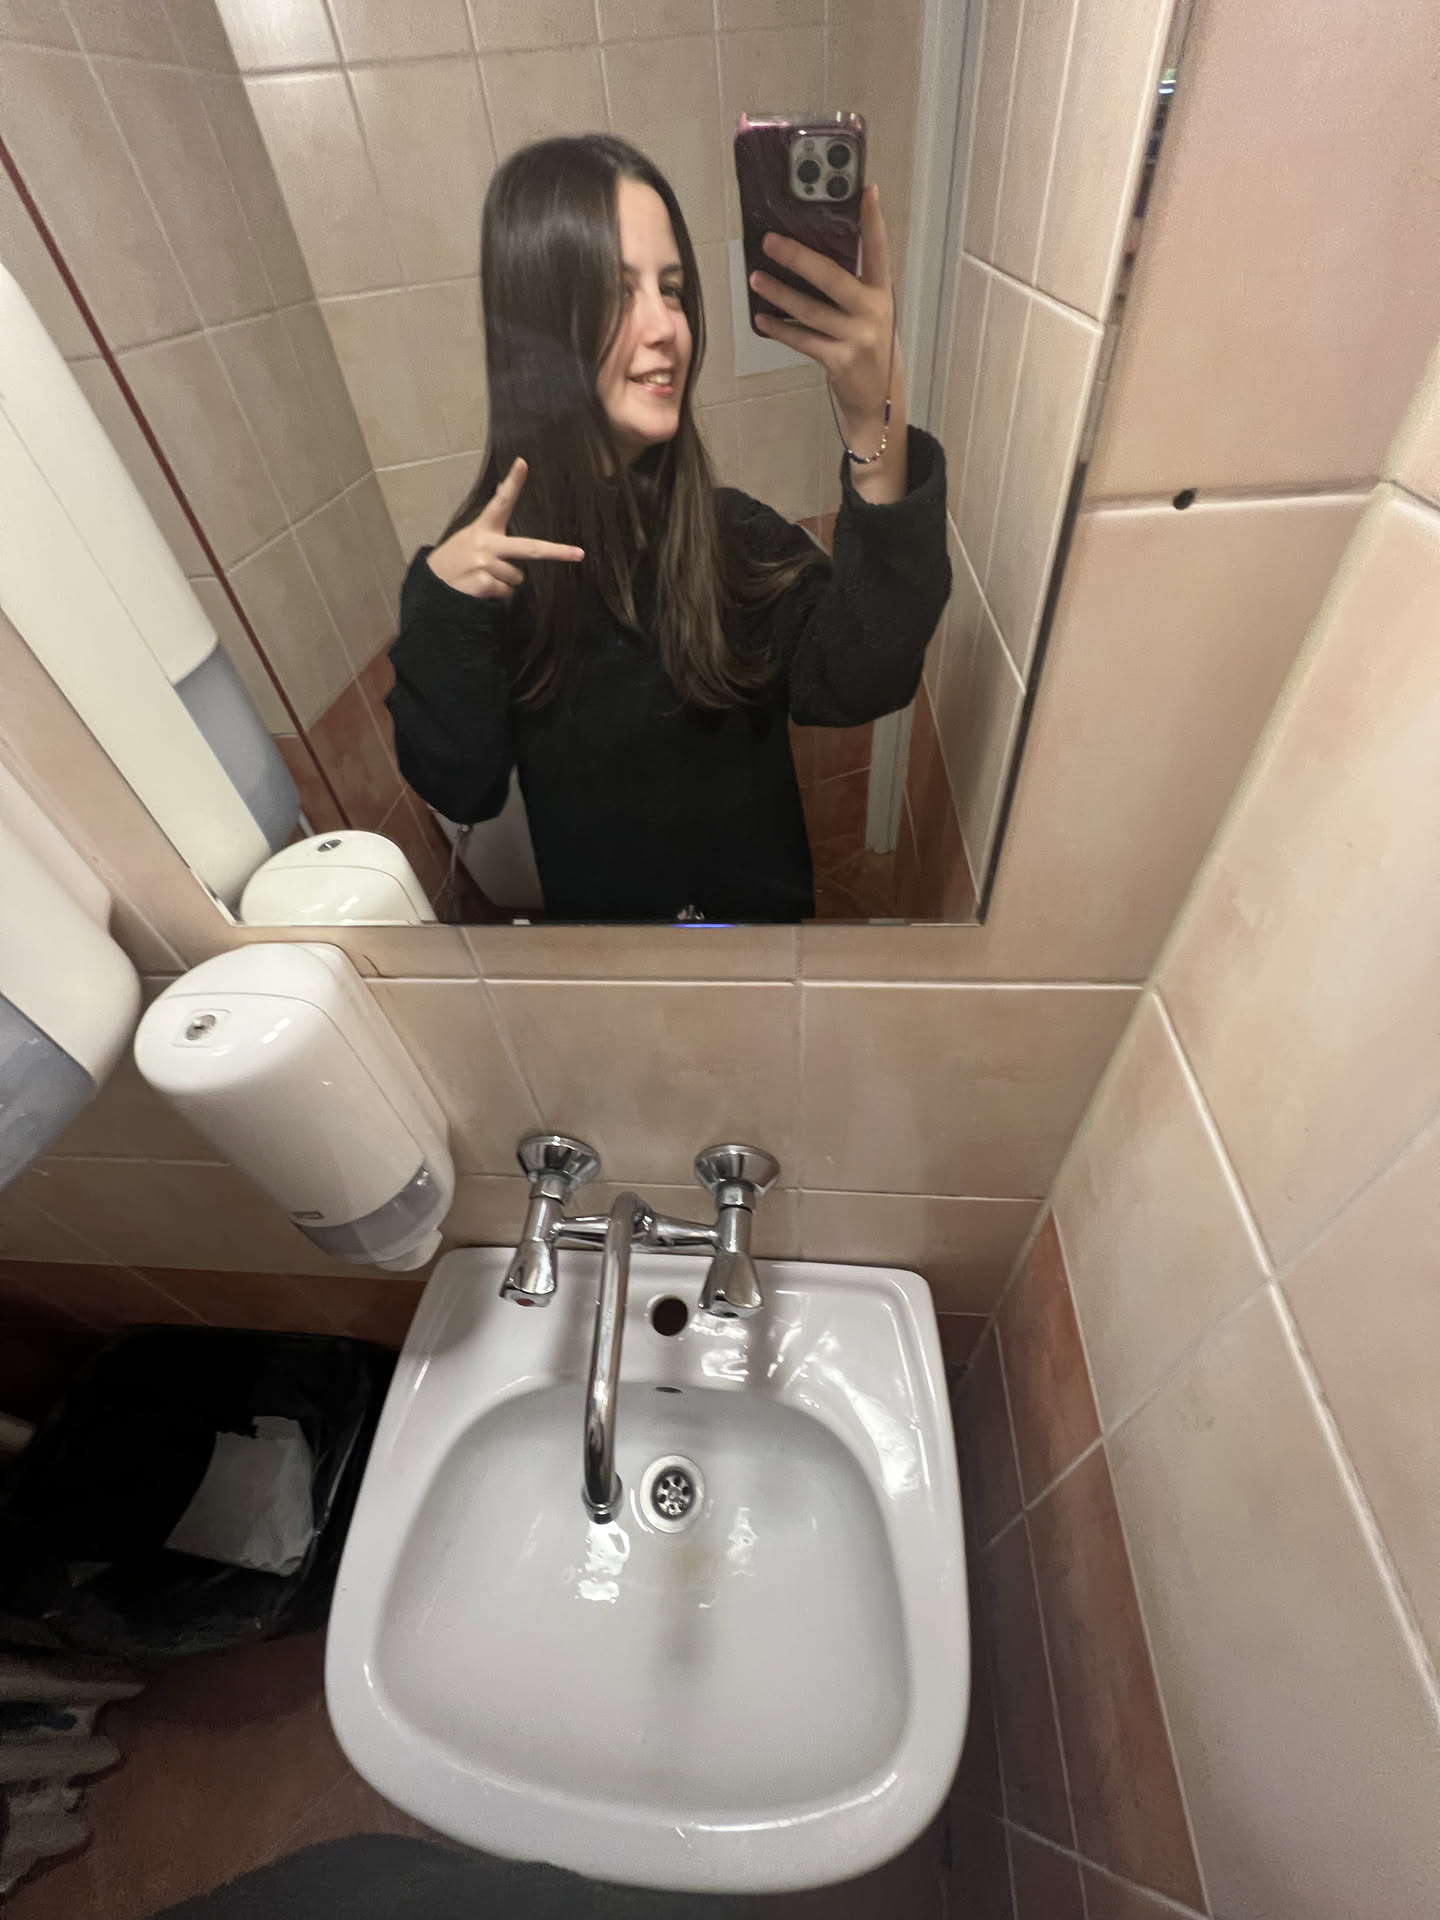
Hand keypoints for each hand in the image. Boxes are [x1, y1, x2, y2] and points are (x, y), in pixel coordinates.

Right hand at [425, 457, 583, 599]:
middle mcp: (486, 544)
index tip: (522, 464)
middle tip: (578, 554)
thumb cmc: (455, 562)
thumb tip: (509, 500)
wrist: (432, 586)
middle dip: (557, 552)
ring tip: (484, 577)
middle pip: (529, 548)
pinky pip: (507, 592)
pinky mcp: (483, 584)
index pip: (499, 502)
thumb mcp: (469, 538)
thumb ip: (492, 529)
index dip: (512, 483)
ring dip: (505, 582)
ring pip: (517, 578)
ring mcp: (485, 564)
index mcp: (483, 529)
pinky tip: (481, 589)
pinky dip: (498, 595)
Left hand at [749, 184, 899, 435]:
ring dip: (779, 293)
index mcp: (882, 294)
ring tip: (756, 278)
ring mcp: (856, 338)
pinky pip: (802, 340)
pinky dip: (780, 329)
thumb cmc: (870, 352)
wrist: (878, 404)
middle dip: (798, 257)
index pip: (879, 250)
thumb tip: (810, 259)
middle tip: (770, 241)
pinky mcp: (839, 361)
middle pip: (832, 277)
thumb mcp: (871, 315)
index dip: (873, 221)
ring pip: (810, 310)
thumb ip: (852, 289)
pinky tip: (762, 319)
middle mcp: (872, 312)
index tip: (867, 190)